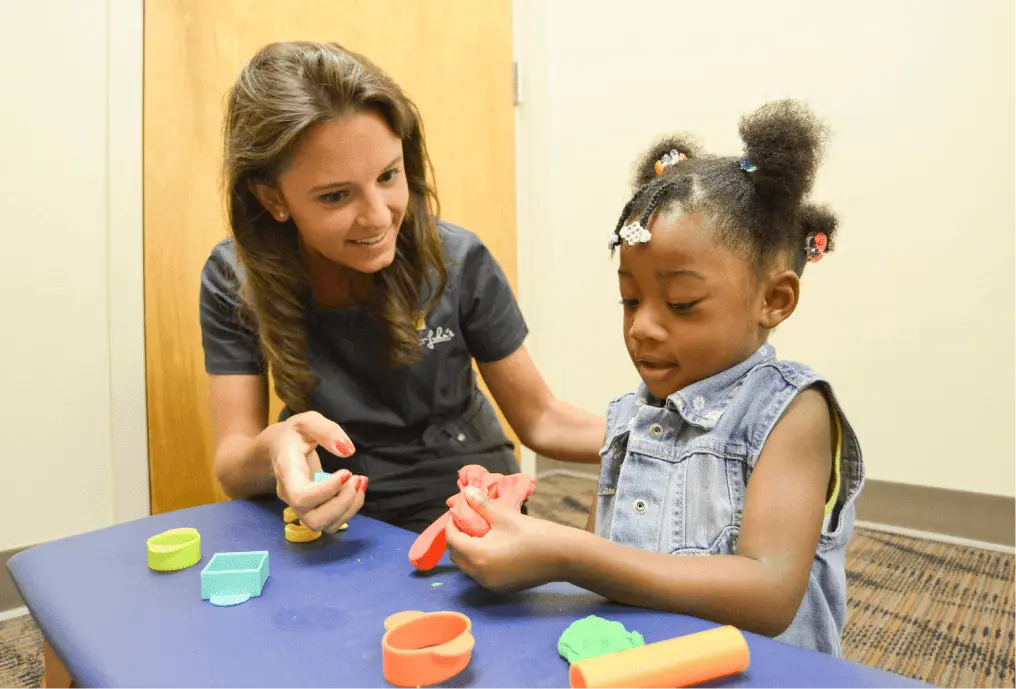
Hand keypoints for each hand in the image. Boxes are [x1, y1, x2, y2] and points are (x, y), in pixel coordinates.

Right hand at [260, 411, 365, 532]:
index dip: (327, 491)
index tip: (346, 472)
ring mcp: (301, 506)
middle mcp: (291, 495)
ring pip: (325, 525)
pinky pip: (332, 522)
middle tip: (356, 478)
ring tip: (360, 481)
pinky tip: (356, 488)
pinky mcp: (313, 510)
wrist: (278, 447)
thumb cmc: (294, 433)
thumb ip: (327, 431)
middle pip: (314, 519)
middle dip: (342, 503)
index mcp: (287, 472)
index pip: (301, 496)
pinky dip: (351, 508)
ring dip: (349, 507)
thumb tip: (348, 451)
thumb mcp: (308, 421)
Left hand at [445, 486, 573, 591]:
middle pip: (456, 555)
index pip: (452, 540)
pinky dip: (479, 560)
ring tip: (479, 532)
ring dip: (467, 549)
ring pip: (467, 566)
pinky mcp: (501, 587)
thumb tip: (466, 492)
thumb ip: (481, 505)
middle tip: (467, 520)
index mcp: (479, 556)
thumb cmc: (535, 534)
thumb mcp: (505, 516)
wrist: (564, 557)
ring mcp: (491, 584)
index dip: (451, 523)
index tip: (458, 511)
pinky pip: (480, 573)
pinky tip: (491, 546)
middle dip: (457, 537)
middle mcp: (481, 575)